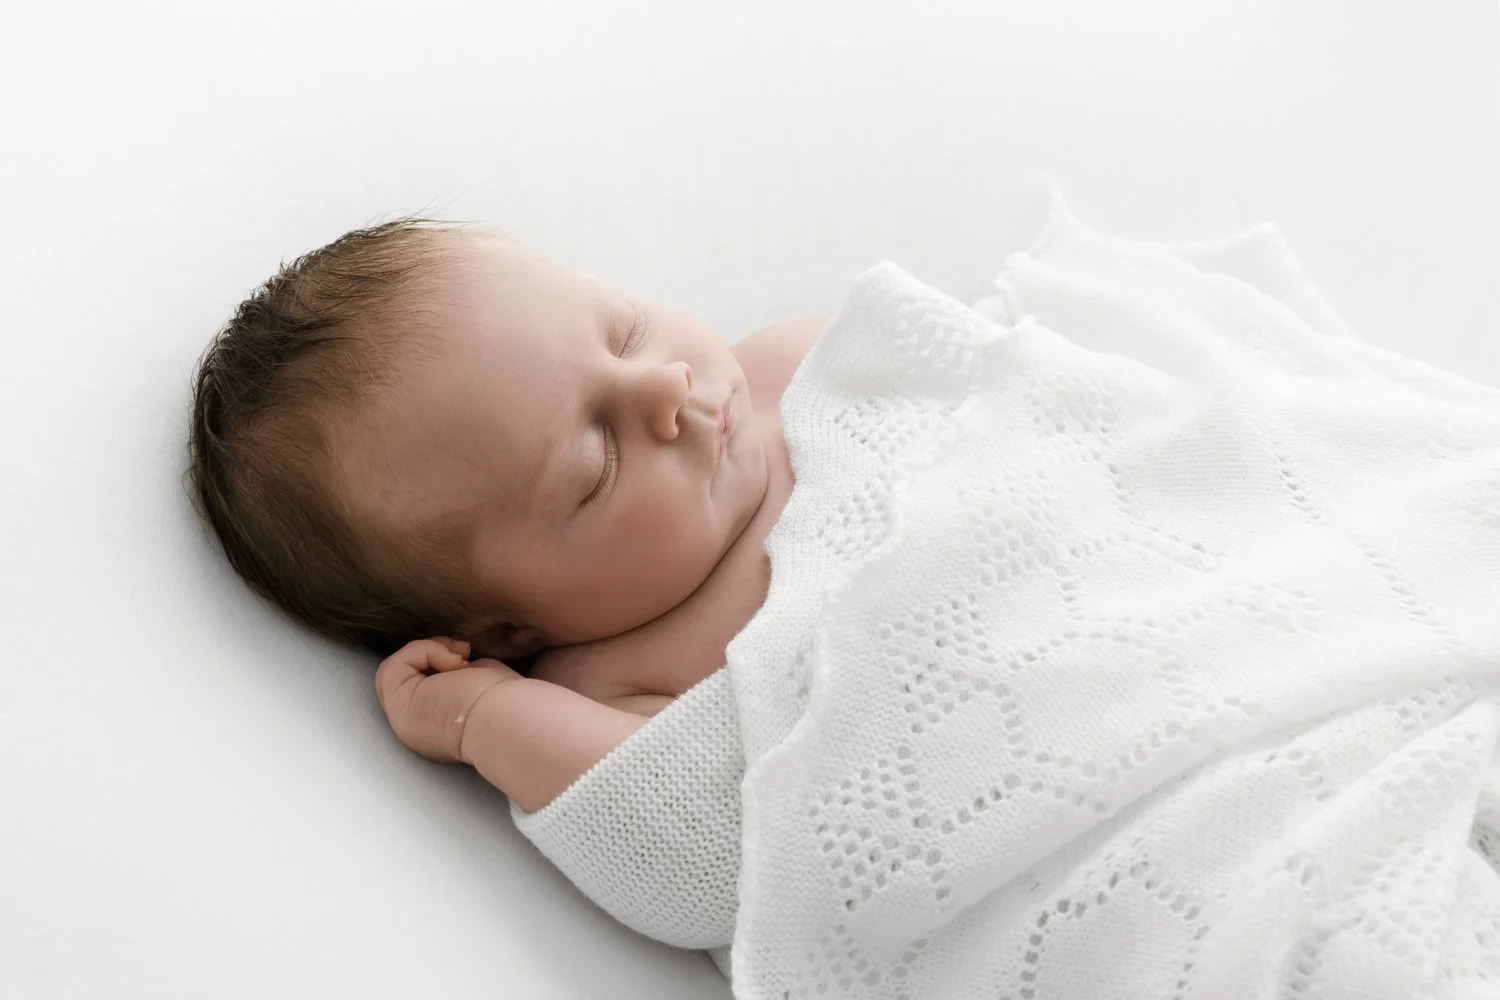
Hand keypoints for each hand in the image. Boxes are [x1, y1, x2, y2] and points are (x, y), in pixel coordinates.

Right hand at [374, 637, 521, 764]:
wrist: (510, 720)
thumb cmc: (507, 703)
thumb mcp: (478, 680)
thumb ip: (458, 672)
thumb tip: (453, 658)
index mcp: (437, 726)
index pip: (418, 685)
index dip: (437, 663)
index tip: (467, 658)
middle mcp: (416, 728)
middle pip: (401, 678)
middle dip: (428, 653)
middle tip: (463, 653)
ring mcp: (404, 720)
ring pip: (394, 670)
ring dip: (427, 651)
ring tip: (460, 658)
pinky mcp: (400, 707)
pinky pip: (395, 666)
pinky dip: (424, 652)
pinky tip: (454, 663)